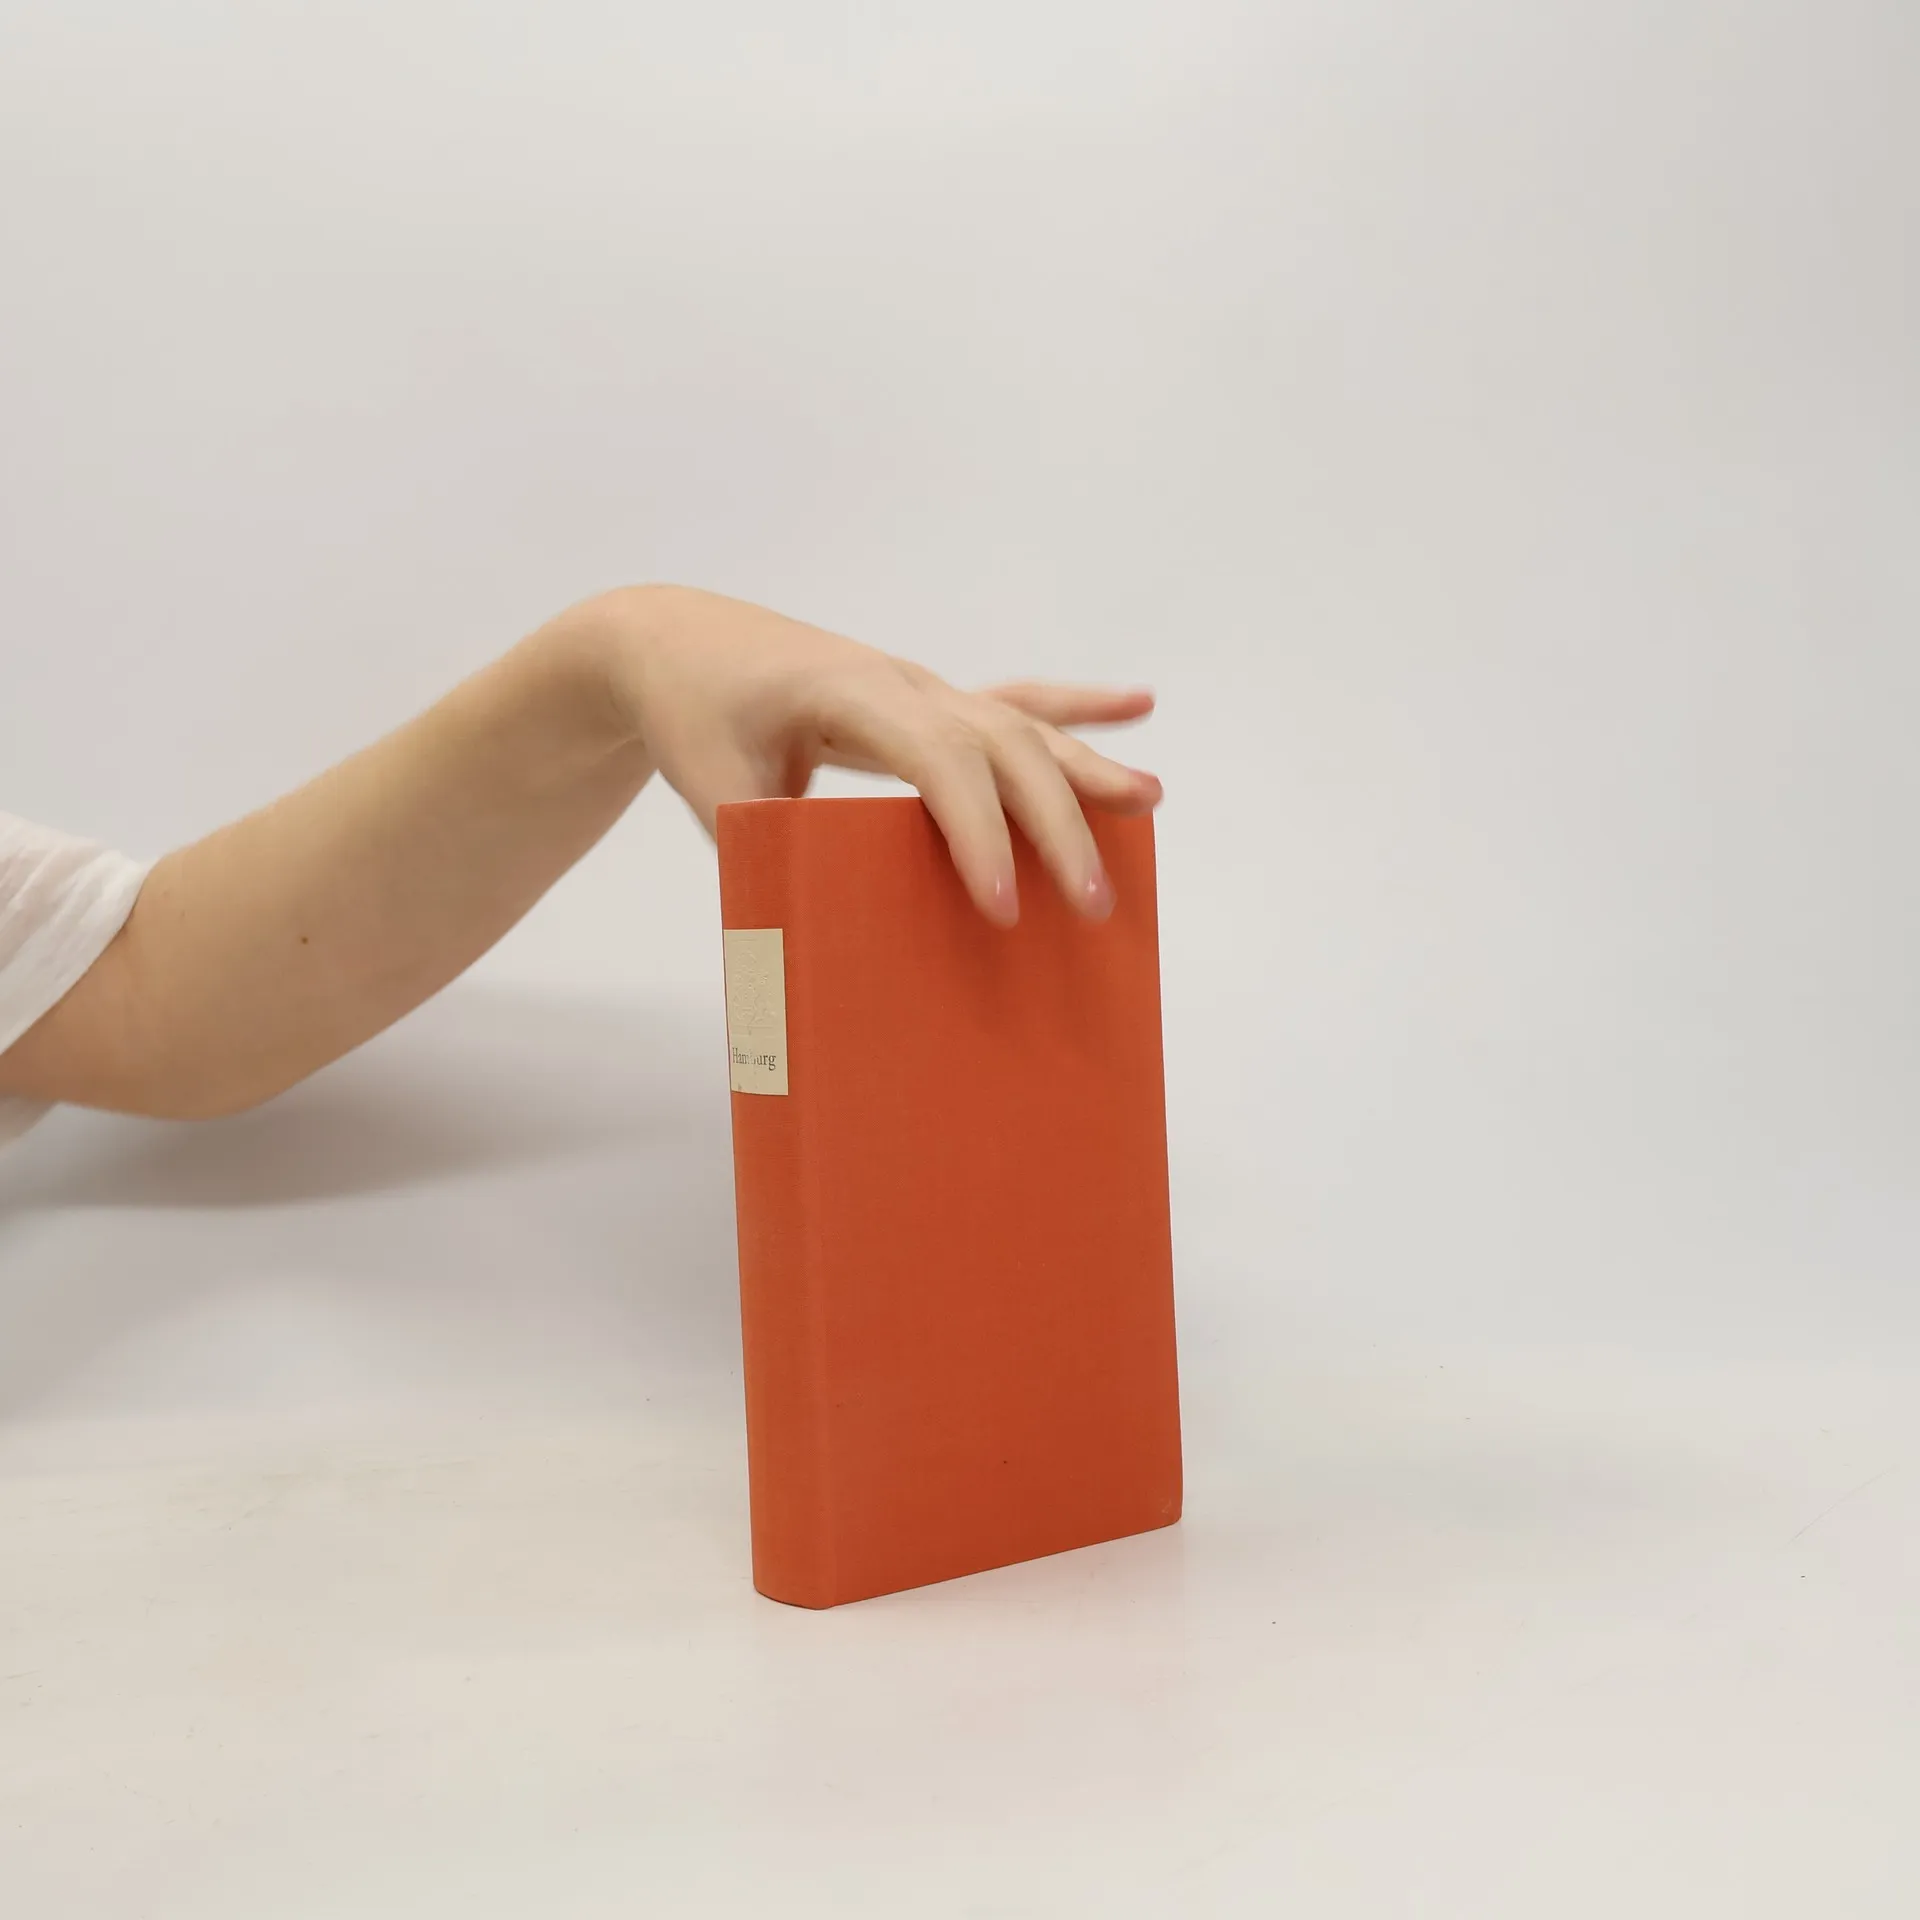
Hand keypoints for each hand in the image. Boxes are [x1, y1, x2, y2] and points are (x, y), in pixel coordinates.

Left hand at [588, 584, 1162, 924]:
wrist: (675, 641)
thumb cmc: (693, 712)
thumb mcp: (712, 785)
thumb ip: (762, 848)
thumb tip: (806, 940)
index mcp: (850, 693)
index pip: (938, 760)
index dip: (977, 834)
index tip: (1001, 908)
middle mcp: (902, 682)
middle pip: (1002, 745)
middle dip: (1055, 824)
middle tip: (1091, 904)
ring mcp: (921, 686)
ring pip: (1022, 723)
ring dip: (1086, 767)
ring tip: (1149, 802)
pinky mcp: (925, 699)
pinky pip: (1015, 700)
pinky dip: (1077, 706)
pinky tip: (1137, 705)